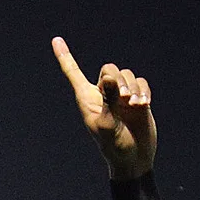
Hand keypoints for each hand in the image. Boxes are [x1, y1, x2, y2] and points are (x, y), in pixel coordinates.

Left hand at [52, 37, 155, 179]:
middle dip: (118, 79)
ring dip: (133, 87)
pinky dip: (143, 91)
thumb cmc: (115, 147)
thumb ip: (108, 101)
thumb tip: (109, 77)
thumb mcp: (108, 125)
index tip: (56, 40)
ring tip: (136, 104)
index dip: (65, 57)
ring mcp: (121, 97)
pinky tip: (144, 104)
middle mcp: (104, 95)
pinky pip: (141, 83)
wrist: (134, 159)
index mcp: (88, 99)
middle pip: (108, 69)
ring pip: (127, 75)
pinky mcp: (138, 99)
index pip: (74, 73)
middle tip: (124, 98)